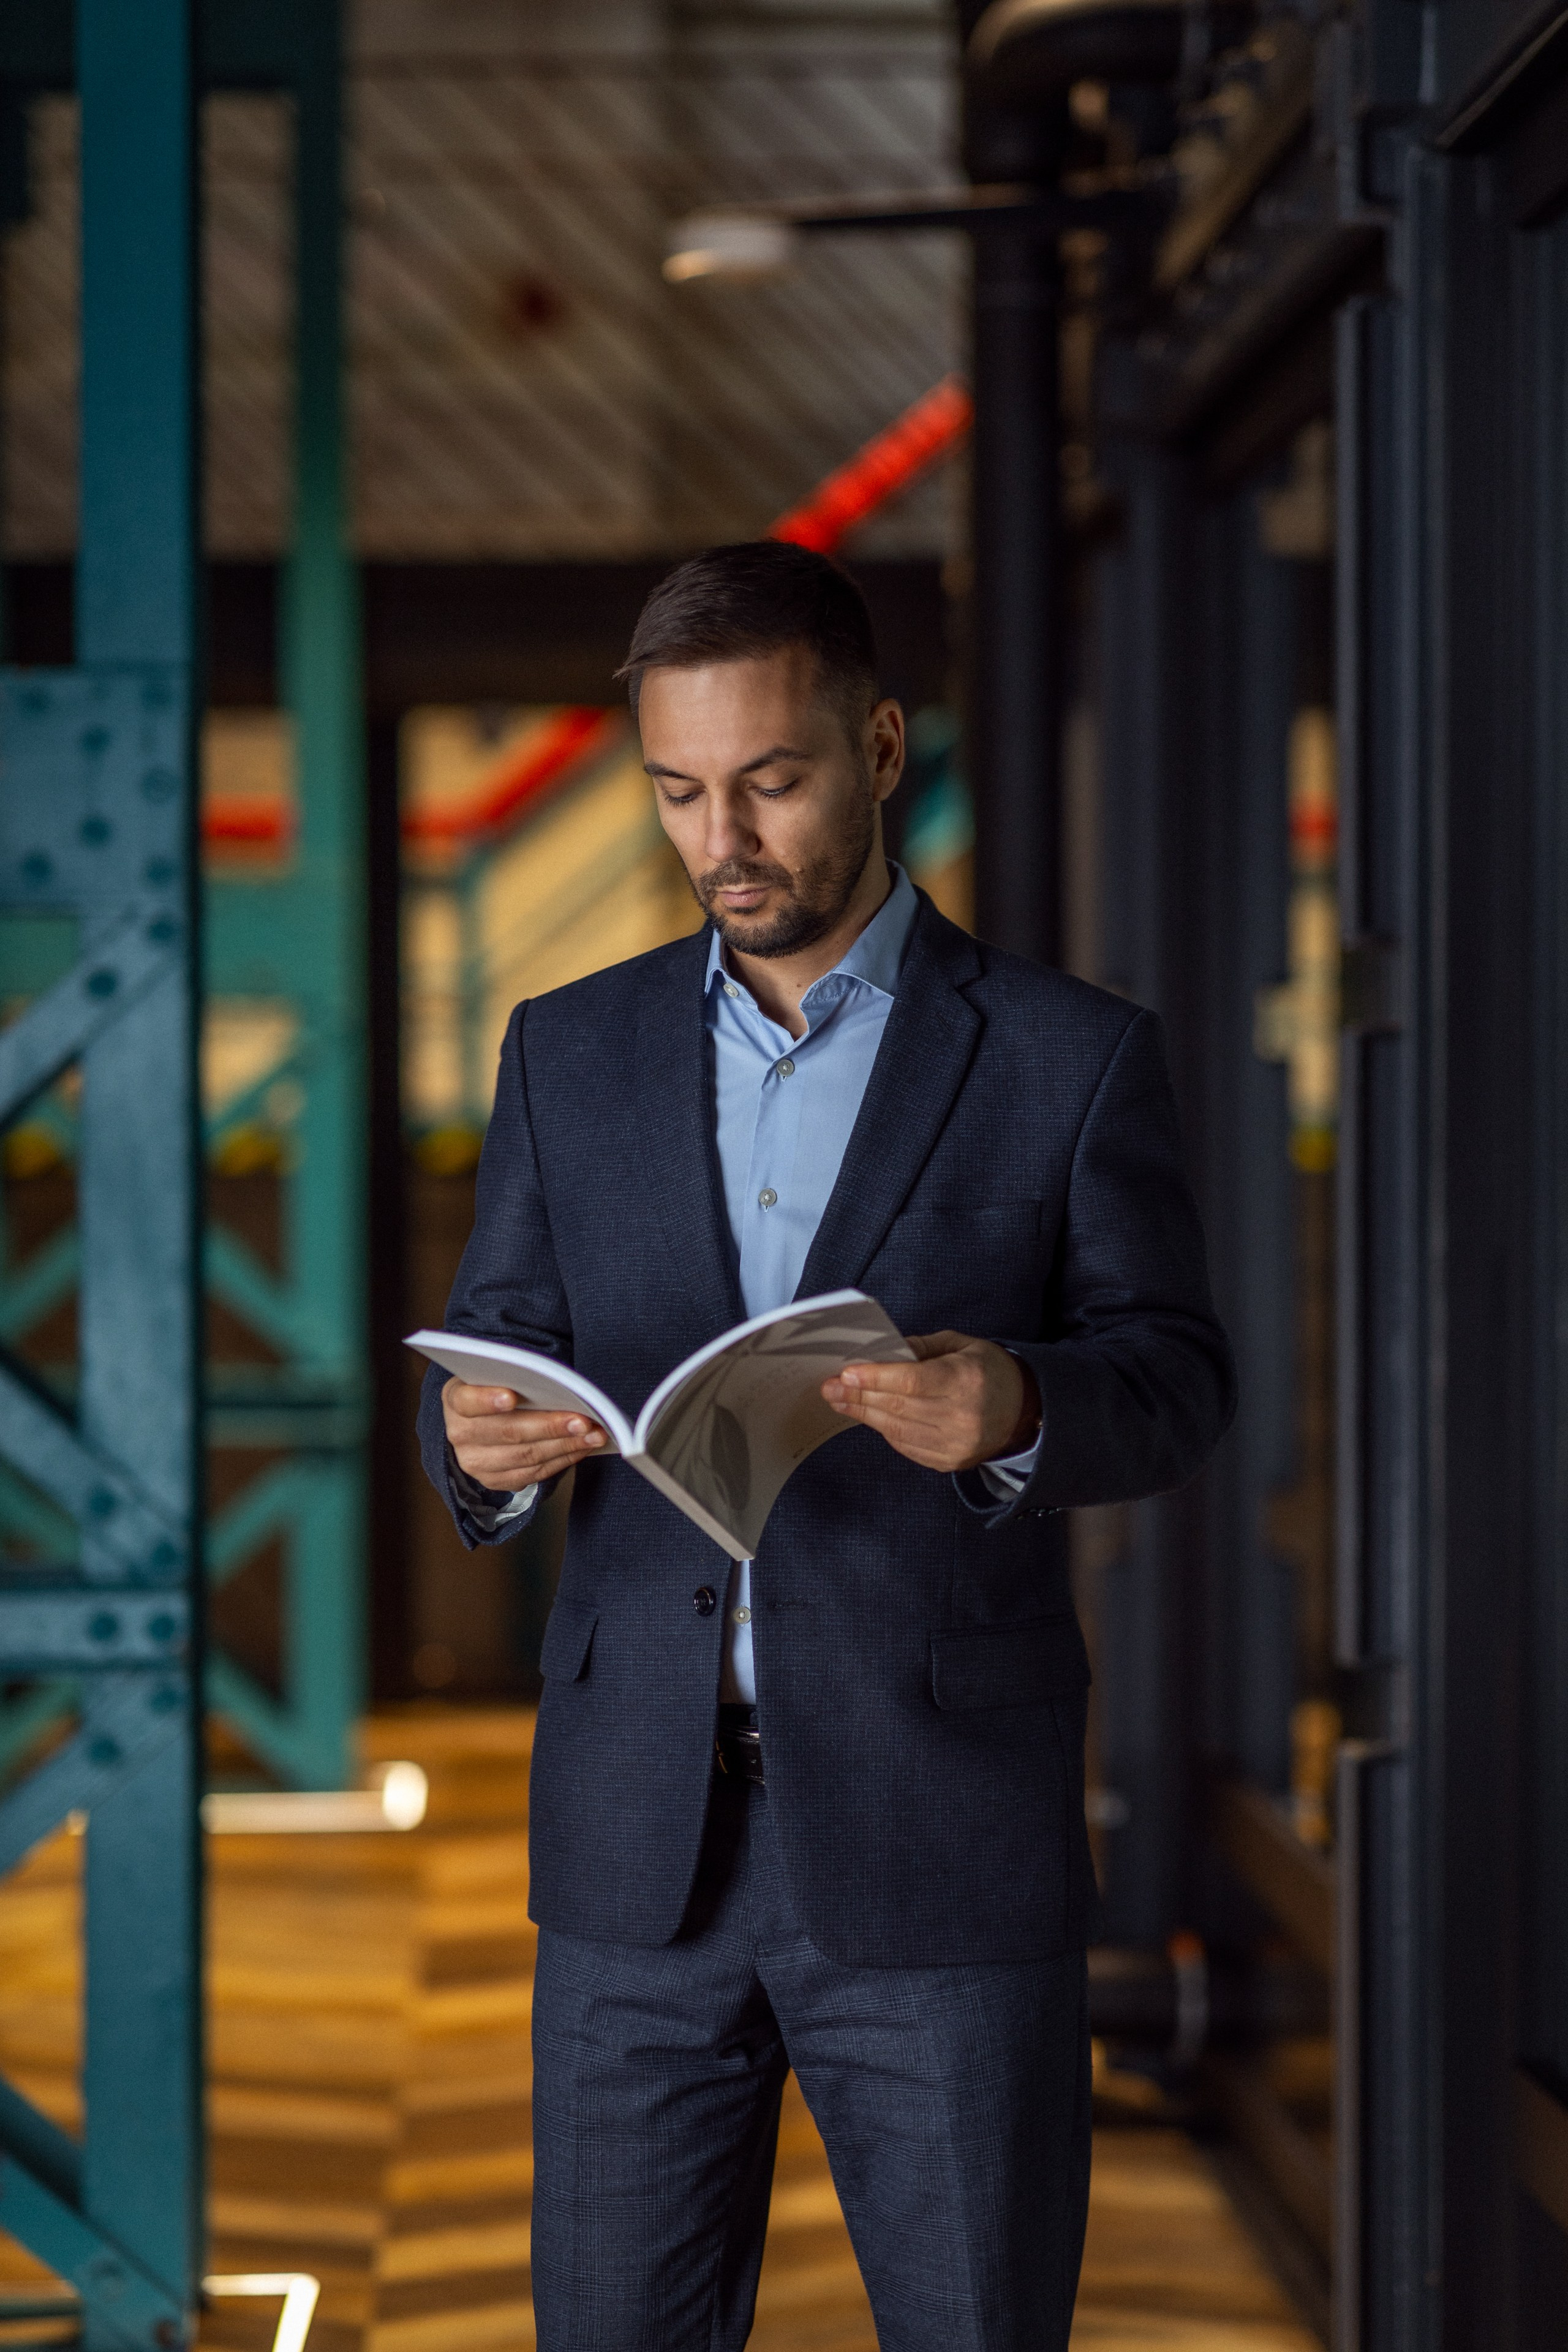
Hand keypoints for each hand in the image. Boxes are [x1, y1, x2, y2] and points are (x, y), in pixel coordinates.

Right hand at [442, 1379, 607, 1492]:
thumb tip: (558, 1383)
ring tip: (593, 1435)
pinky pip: (533, 1473)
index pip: (467, 1400)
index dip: (487, 1399)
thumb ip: (517, 1376)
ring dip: (565, 1445)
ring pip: (525, 1456)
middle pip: (508, 1432)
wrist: (483, 1421)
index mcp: (456, 1400)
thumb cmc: (499, 1387)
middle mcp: (460, 1434)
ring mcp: (475, 1462)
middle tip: (583, 1420)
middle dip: (550, 1426)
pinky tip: (582, 1448)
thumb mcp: (498, 1374)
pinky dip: (562, 1459)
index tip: (511, 1396)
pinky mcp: (495, 1480)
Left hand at [821, 1332, 1040, 1472]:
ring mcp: (955, 1444)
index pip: (912, 1382)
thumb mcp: (962, 1345)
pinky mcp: (948, 1462)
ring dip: (864, 1414)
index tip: (847, 1373)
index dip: (876, 1378)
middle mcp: (961, 1416)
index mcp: (966, 1380)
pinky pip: (906, 1446)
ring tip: (841, 1400)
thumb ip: (922, 1347)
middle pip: (898, 1407)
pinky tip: (868, 1415)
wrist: (1025, 1412)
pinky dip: (884, 1430)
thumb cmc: (990, 1371)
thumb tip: (882, 1352)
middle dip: (859, 1396)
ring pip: (896, 1429)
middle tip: (830, 1387)